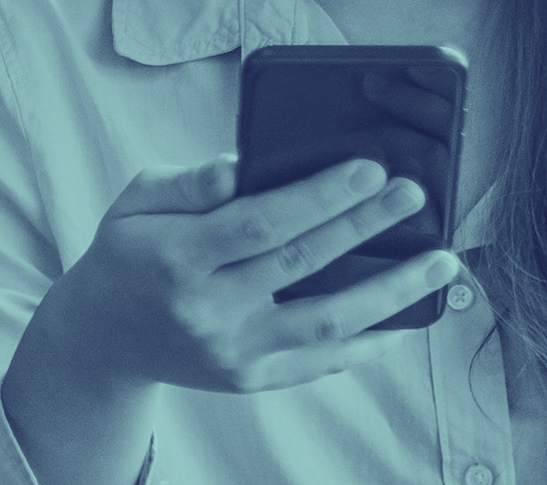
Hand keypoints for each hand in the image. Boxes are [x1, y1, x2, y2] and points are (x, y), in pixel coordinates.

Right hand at [29, 156, 462, 394]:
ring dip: (392, 291)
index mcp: (175, 258)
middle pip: (303, 265)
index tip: (368, 169)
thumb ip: (188, 183)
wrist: (104, 336)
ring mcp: (232, 351)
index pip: (259, 223)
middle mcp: (206, 310)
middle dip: (366, 226)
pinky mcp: (251, 379)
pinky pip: (323, 361)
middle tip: (413, 194)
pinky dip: (371, 341)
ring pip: (328, 321)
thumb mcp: (136, 202)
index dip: (319, 197)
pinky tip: (408, 316)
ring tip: (442, 261)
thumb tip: (242, 167)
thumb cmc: (130, 253)